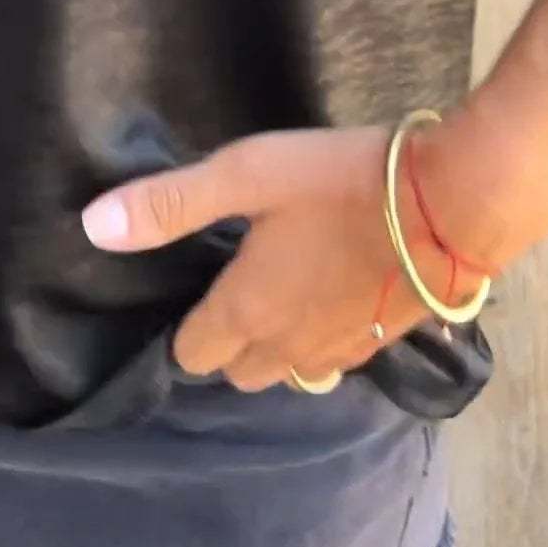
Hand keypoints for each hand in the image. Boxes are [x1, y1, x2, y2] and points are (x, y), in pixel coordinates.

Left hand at [81, 113, 547, 390]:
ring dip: (273, 348)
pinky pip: (333, 359)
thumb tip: (93, 227)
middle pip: (238, 371)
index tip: (185, 295)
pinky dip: (319, 341)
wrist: (454, 204)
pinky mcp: (384, 340)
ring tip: (273, 299)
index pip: (192, 354)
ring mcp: (341, 348)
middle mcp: (289, 345)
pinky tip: (327, 300)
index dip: (182, 330)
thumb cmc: (341, 182)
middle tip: (227, 292)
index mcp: (248, 311)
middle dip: (225, 345)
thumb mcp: (248, 174)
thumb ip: (171, 204)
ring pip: (288, 372)